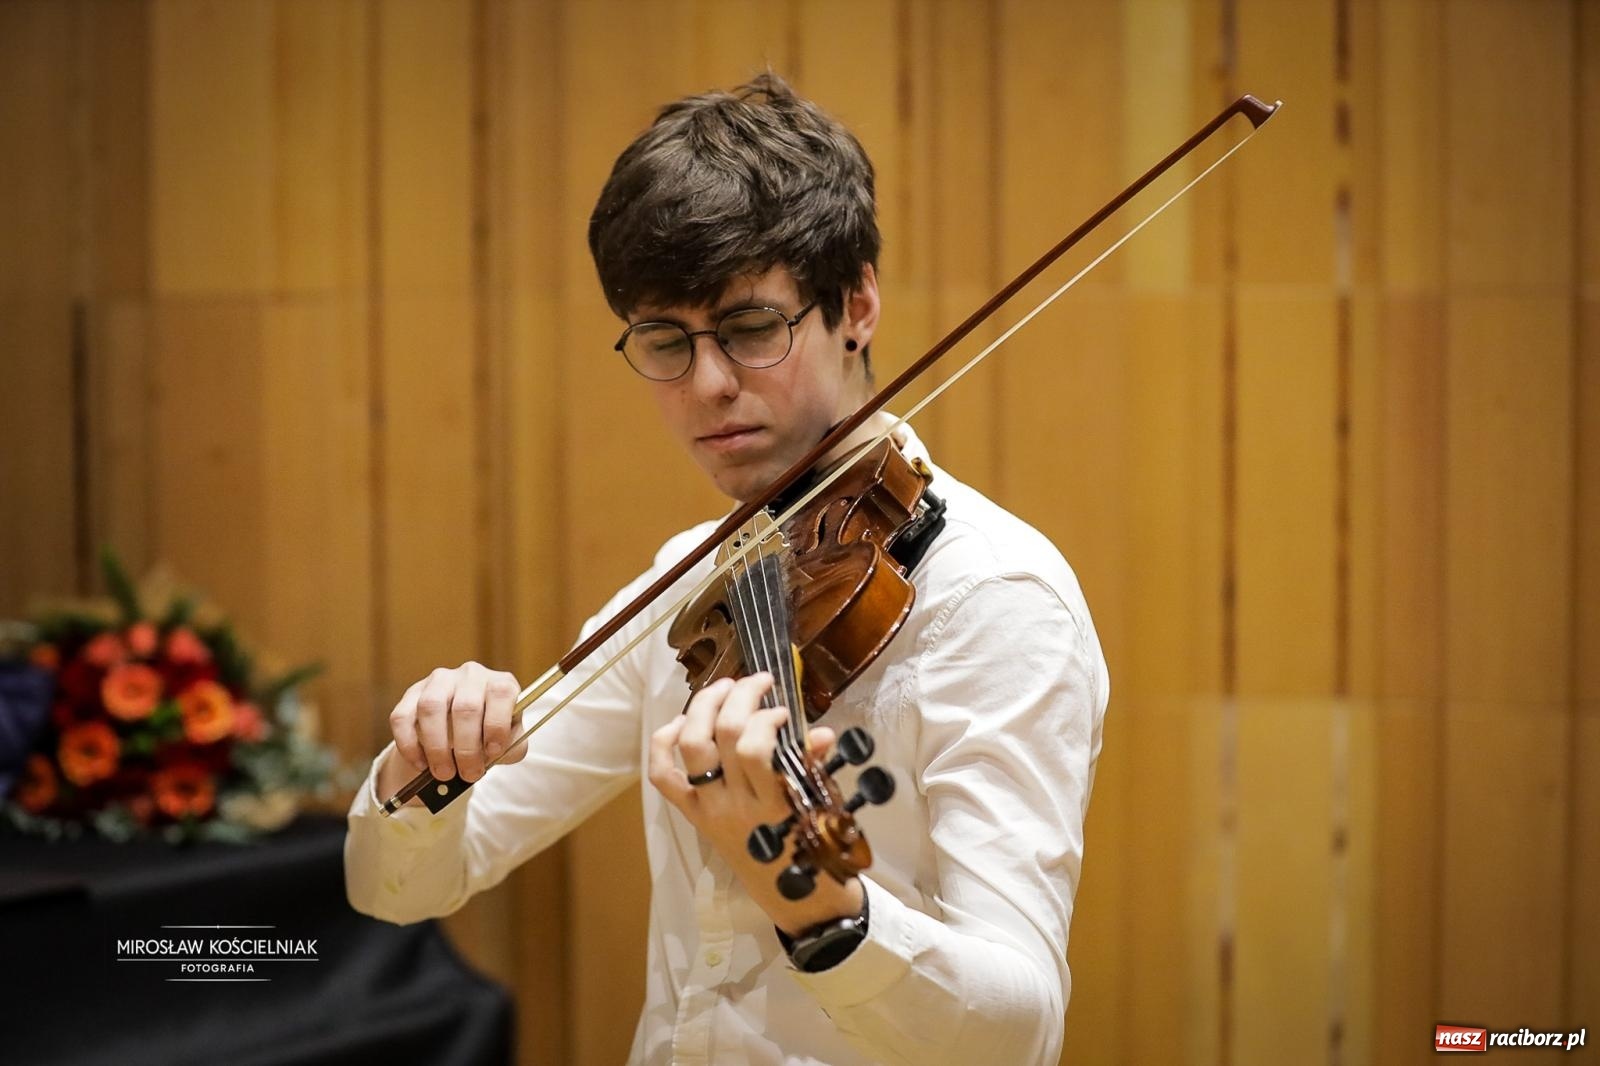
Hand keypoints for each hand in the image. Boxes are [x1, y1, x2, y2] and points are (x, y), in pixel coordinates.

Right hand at [384, 661, 526, 788]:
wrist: (461, 731)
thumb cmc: (490, 734)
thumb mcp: (510, 741)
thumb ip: (511, 746)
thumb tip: (494, 753)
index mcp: (500, 683)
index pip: (501, 694)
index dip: (497, 725)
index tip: (493, 753)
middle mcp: (470, 675)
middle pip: (466, 707)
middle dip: (467, 748)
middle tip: (468, 774)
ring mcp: (439, 681)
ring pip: (431, 708)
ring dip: (437, 747)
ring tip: (444, 773)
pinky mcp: (412, 693)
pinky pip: (403, 717)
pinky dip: (410, 745)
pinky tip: (421, 763)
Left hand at [648, 672, 861, 934]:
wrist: (798, 901)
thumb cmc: (817, 851)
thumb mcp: (823, 809)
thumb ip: (814, 767)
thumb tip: (821, 733)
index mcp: (770, 804)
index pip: (755, 747)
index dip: (767, 717)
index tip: (785, 712)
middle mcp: (733, 805)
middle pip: (723, 735)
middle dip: (740, 696)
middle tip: (759, 682)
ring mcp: (709, 810)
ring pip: (691, 746)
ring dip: (705, 707)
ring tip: (725, 688)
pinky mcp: (694, 817)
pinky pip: (663, 778)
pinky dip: (663, 745)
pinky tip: (680, 722)